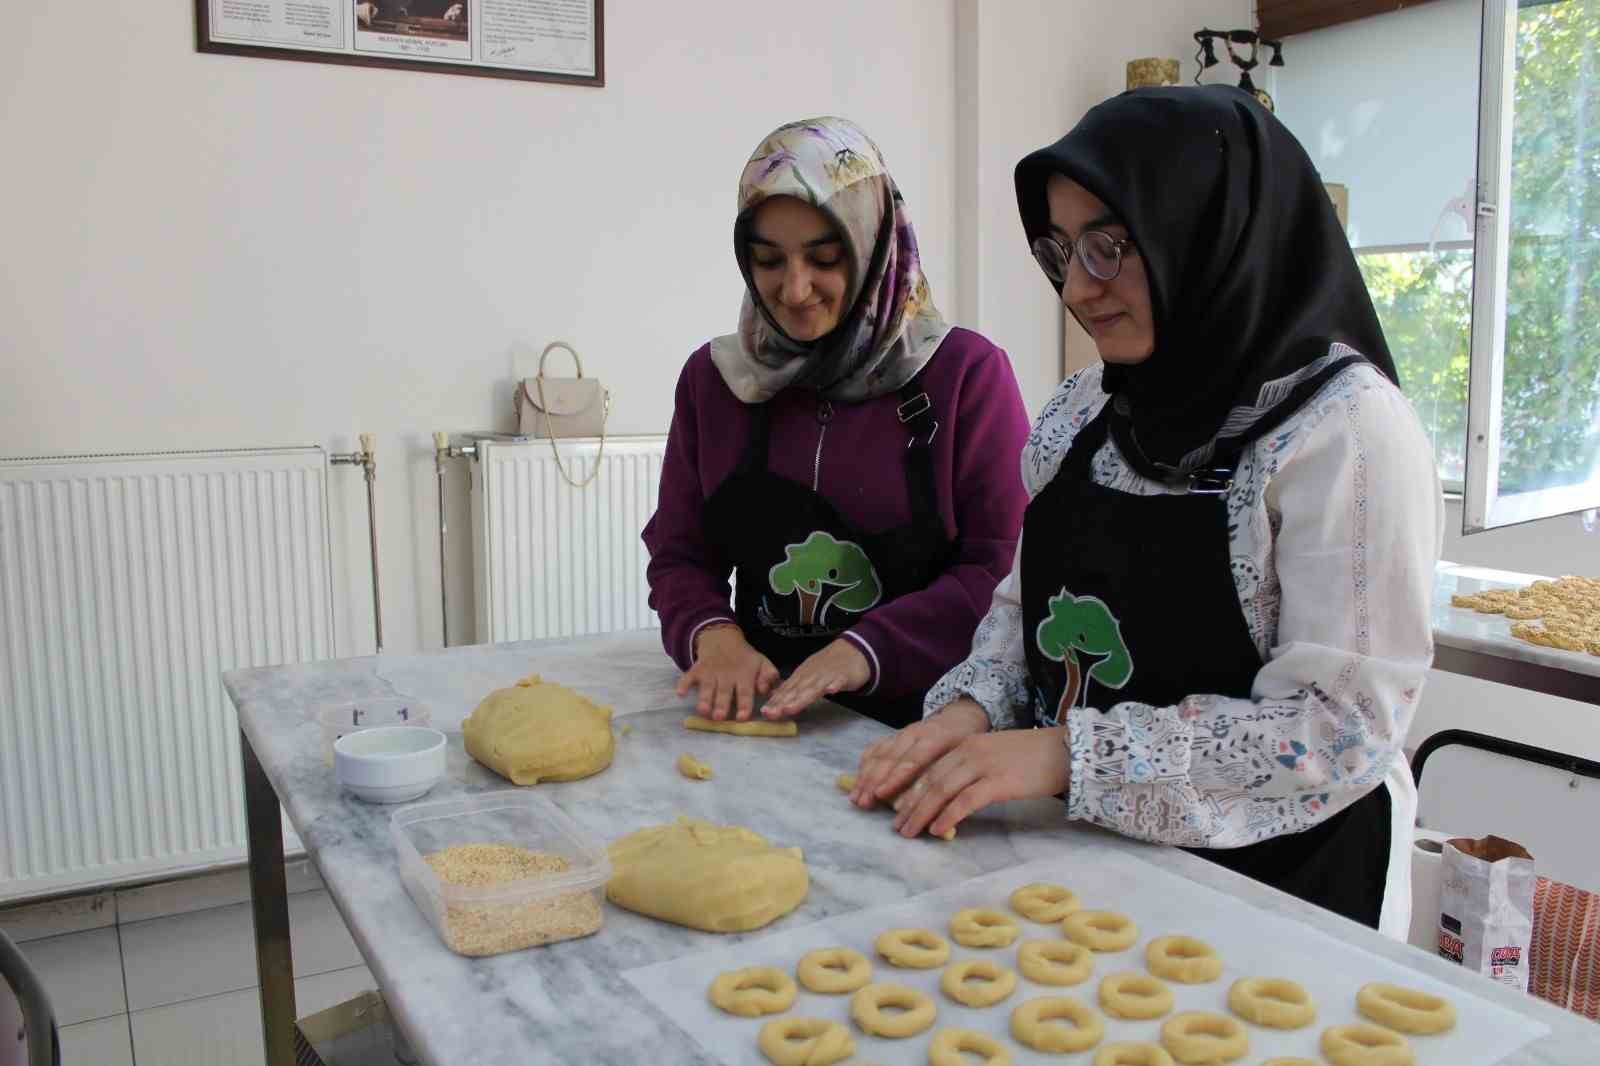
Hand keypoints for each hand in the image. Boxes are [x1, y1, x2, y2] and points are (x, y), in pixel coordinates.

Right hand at [676, 625, 778, 720]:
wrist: (722, 638)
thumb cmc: (745, 658)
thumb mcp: (762, 663)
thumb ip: (769, 676)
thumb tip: (770, 691)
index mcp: (745, 675)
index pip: (745, 691)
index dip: (744, 704)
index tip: (742, 717)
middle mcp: (727, 675)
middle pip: (724, 692)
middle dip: (721, 705)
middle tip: (720, 717)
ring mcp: (711, 672)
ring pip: (707, 687)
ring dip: (704, 699)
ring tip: (703, 711)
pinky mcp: (697, 669)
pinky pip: (689, 676)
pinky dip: (684, 684)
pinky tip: (680, 693)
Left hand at [760, 638, 872, 718]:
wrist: (854, 649)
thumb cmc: (830, 665)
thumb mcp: (809, 674)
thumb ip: (794, 685)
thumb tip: (774, 695)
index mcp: (803, 676)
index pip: (787, 690)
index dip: (775, 701)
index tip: (764, 712)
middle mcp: (812, 675)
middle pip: (796, 691)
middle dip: (782, 702)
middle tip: (770, 714)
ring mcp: (828, 675)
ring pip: (814, 688)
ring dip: (802, 698)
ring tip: (789, 709)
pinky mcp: (844, 675)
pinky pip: (839, 681)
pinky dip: (835, 685)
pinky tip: (831, 690)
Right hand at [848, 698, 989, 810]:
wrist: (959, 717)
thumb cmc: (964, 744)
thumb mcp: (965, 760)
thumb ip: (951, 783)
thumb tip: (937, 815)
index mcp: (936, 739)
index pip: (912, 760)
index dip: (895, 778)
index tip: (880, 794)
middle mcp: (915, 734)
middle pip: (890, 758)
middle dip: (874, 782)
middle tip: (863, 802)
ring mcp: (902, 733)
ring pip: (879, 754)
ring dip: (865, 777)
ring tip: (856, 798)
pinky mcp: (894, 735)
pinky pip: (875, 748)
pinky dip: (865, 764)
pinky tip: (858, 780)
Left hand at [890, 725, 1070, 840]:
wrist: (1065, 751)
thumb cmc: (1032, 757)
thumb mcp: (993, 756)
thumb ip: (971, 770)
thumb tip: (949, 795)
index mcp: (966, 744)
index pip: (929, 767)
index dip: (909, 788)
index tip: (894, 808)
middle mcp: (969, 751)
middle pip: (930, 779)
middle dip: (909, 804)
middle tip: (896, 826)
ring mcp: (983, 765)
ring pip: (942, 789)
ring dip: (922, 812)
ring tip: (909, 831)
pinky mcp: (999, 781)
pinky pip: (966, 800)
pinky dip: (949, 815)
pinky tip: (938, 829)